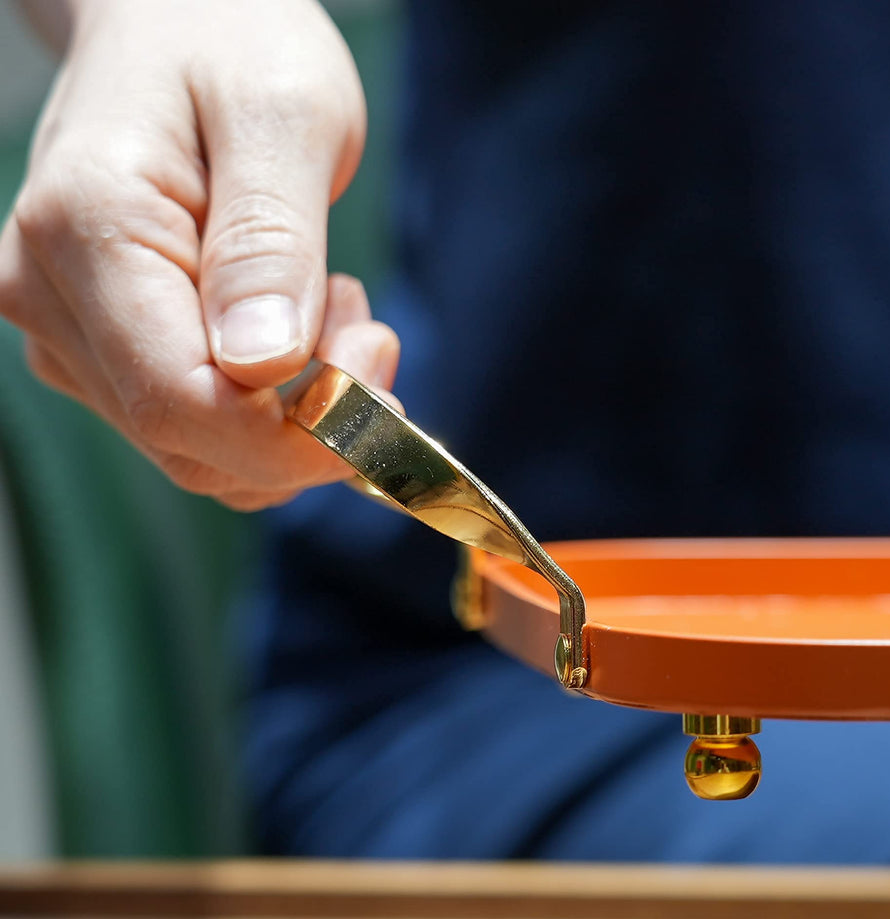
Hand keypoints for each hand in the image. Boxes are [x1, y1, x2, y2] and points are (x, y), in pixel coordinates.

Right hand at [0, 0, 398, 509]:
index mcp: (85, 231)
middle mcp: (52, 297)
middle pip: (192, 442)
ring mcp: (70, 333)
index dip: (294, 437)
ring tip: (332, 302)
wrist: (176, 22)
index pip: (182, 401)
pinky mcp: (104, 351)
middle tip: (370, 328)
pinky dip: (272, 410)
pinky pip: (201, 430)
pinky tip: (298, 326)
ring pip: (201, 452)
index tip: (384, 399)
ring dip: (296, 414)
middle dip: (308, 421)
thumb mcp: (282, 115)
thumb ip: (271, 242)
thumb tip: (265, 363)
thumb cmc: (231, 41)